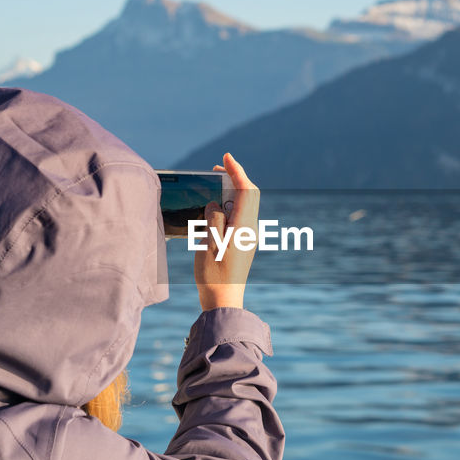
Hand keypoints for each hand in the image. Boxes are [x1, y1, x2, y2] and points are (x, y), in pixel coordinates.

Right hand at [194, 153, 258, 310]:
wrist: (224, 302)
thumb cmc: (214, 276)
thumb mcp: (209, 244)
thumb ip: (213, 219)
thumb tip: (214, 204)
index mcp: (244, 227)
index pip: (245, 190)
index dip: (236, 171)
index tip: (226, 157)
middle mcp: (250, 229)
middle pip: (248, 195)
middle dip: (235, 178)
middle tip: (217, 169)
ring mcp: (248, 237)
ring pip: (243, 205)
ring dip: (230, 192)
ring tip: (213, 185)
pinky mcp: (242, 244)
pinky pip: (238, 217)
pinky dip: (227, 207)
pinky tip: (212, 210)